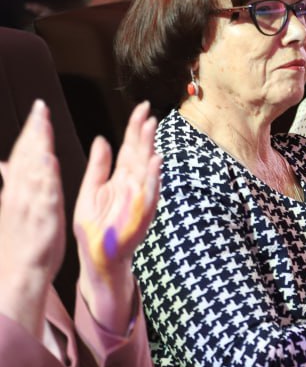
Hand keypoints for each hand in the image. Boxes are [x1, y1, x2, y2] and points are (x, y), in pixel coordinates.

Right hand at [0, 101, 65, 335]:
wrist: (19, 272)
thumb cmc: (21, 240)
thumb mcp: (14, 207)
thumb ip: (11, 183)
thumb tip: (3, 164)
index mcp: (15, 190)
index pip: (22, 154)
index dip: (30, 131)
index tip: (38, 110)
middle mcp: (19, 194)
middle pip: (26, 156)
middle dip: (34, 130)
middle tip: (41, 107)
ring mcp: (29, 205)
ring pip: (33, 170)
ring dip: (38, 146)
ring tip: (44, 124)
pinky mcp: (41, 218)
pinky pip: (43, 194)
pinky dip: (45, 177)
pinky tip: (49, 161)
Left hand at [74, 101, 160, 333]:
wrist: (98, 257)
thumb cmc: (94, 228)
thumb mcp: (90, 191)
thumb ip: (98, 166)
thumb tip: (102, 139)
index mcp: (119, 178)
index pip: (129, 147)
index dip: (135, 128)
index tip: (141, 109)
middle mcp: (132, 185)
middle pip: (140, 153)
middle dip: (144, 133)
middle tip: (148, 112)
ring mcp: (138, 198)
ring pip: (146, 168)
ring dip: (150, 147)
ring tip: (151, 128)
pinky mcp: (140, 213)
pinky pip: (148, 192)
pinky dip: (152, 177)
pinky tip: (154, 161)